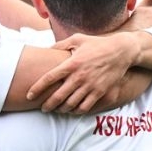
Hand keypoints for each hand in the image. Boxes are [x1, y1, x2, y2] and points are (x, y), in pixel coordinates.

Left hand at [29, 30, 151, 114]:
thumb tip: (46, 49)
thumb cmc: (97, 44)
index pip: (49, 78)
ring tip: (57, 109)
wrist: (121, 51)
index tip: (29, 95)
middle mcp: (79, 76)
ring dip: (61, 109)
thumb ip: (61, 45)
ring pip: (70, 104)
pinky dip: (76, 111)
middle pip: (58, 96)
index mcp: (71, 63)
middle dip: (47, 105)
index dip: (37, 88)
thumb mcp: (78, 39)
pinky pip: (84, 107)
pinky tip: (72, 110)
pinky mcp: (99, 92)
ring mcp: (90, 86)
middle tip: (43, 108)